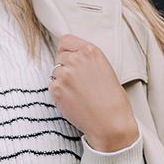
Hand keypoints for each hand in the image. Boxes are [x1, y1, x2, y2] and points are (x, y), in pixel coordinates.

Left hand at [49, 34, 139, 151]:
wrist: (109, 122)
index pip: (65, 41)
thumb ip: (86, 59)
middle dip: (65, 67)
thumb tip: (70, 57)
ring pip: (55, 73)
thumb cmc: (111, 99)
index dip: (66, 51)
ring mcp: (64, 74)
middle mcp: (76, 59)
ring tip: (77, 93)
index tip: (69, 58)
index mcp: (90, 51)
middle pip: (59, 57)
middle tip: (77, 82)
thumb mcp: (104, 68)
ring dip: (62, 81)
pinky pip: (52, 87)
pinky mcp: (56, 89)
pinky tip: (72, 101)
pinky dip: (59, 94)